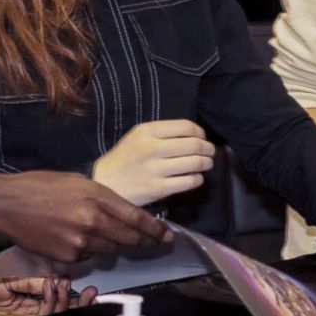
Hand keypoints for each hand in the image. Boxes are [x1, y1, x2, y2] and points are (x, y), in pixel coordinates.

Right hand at [0, 171, 171, 262]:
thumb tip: (122, 214)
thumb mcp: (78, 182)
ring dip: (112, 245)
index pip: (136, 217)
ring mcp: (81, 242)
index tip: (167, 236)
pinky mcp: (68, 257)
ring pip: (110, 250)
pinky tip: (73, 239)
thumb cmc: (41, 186)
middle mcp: (93, 220)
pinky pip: (88, 258)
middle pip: (129, 238)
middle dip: (144, 241)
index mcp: (97, 196)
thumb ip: (102, 198)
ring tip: (98, 233)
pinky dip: (87, 252)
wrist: (7, 205)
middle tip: (153, 243)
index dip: (155, 229)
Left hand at [0, 276, 97, 315]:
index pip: (53, 303)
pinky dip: (50, 304)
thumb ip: (30, 283)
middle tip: (91, 293)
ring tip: (70, 286)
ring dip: (65, 301)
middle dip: (77, 304)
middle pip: (59, 314)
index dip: (69, 297)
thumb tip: (53, 280)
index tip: (81, 286)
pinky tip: (54, 289)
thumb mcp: (6, 283)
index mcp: (24, 306)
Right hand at [92, 119, 216, 205]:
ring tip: (206, 164)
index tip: (202, 138)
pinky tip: (195, 177)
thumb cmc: (125, 158)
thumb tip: (194, 135)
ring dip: (206, 163)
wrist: (105, 183)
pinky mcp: (158, 189)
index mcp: (148, 131)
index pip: (186, 127)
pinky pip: (189, 181)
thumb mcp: (138, 136)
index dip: (200, 132)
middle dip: (208, 148)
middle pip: (194, 144)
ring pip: (194, 163)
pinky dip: (198, 179)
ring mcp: (156, 169)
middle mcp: (152, 148)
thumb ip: (162, 132)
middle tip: (210, 152)